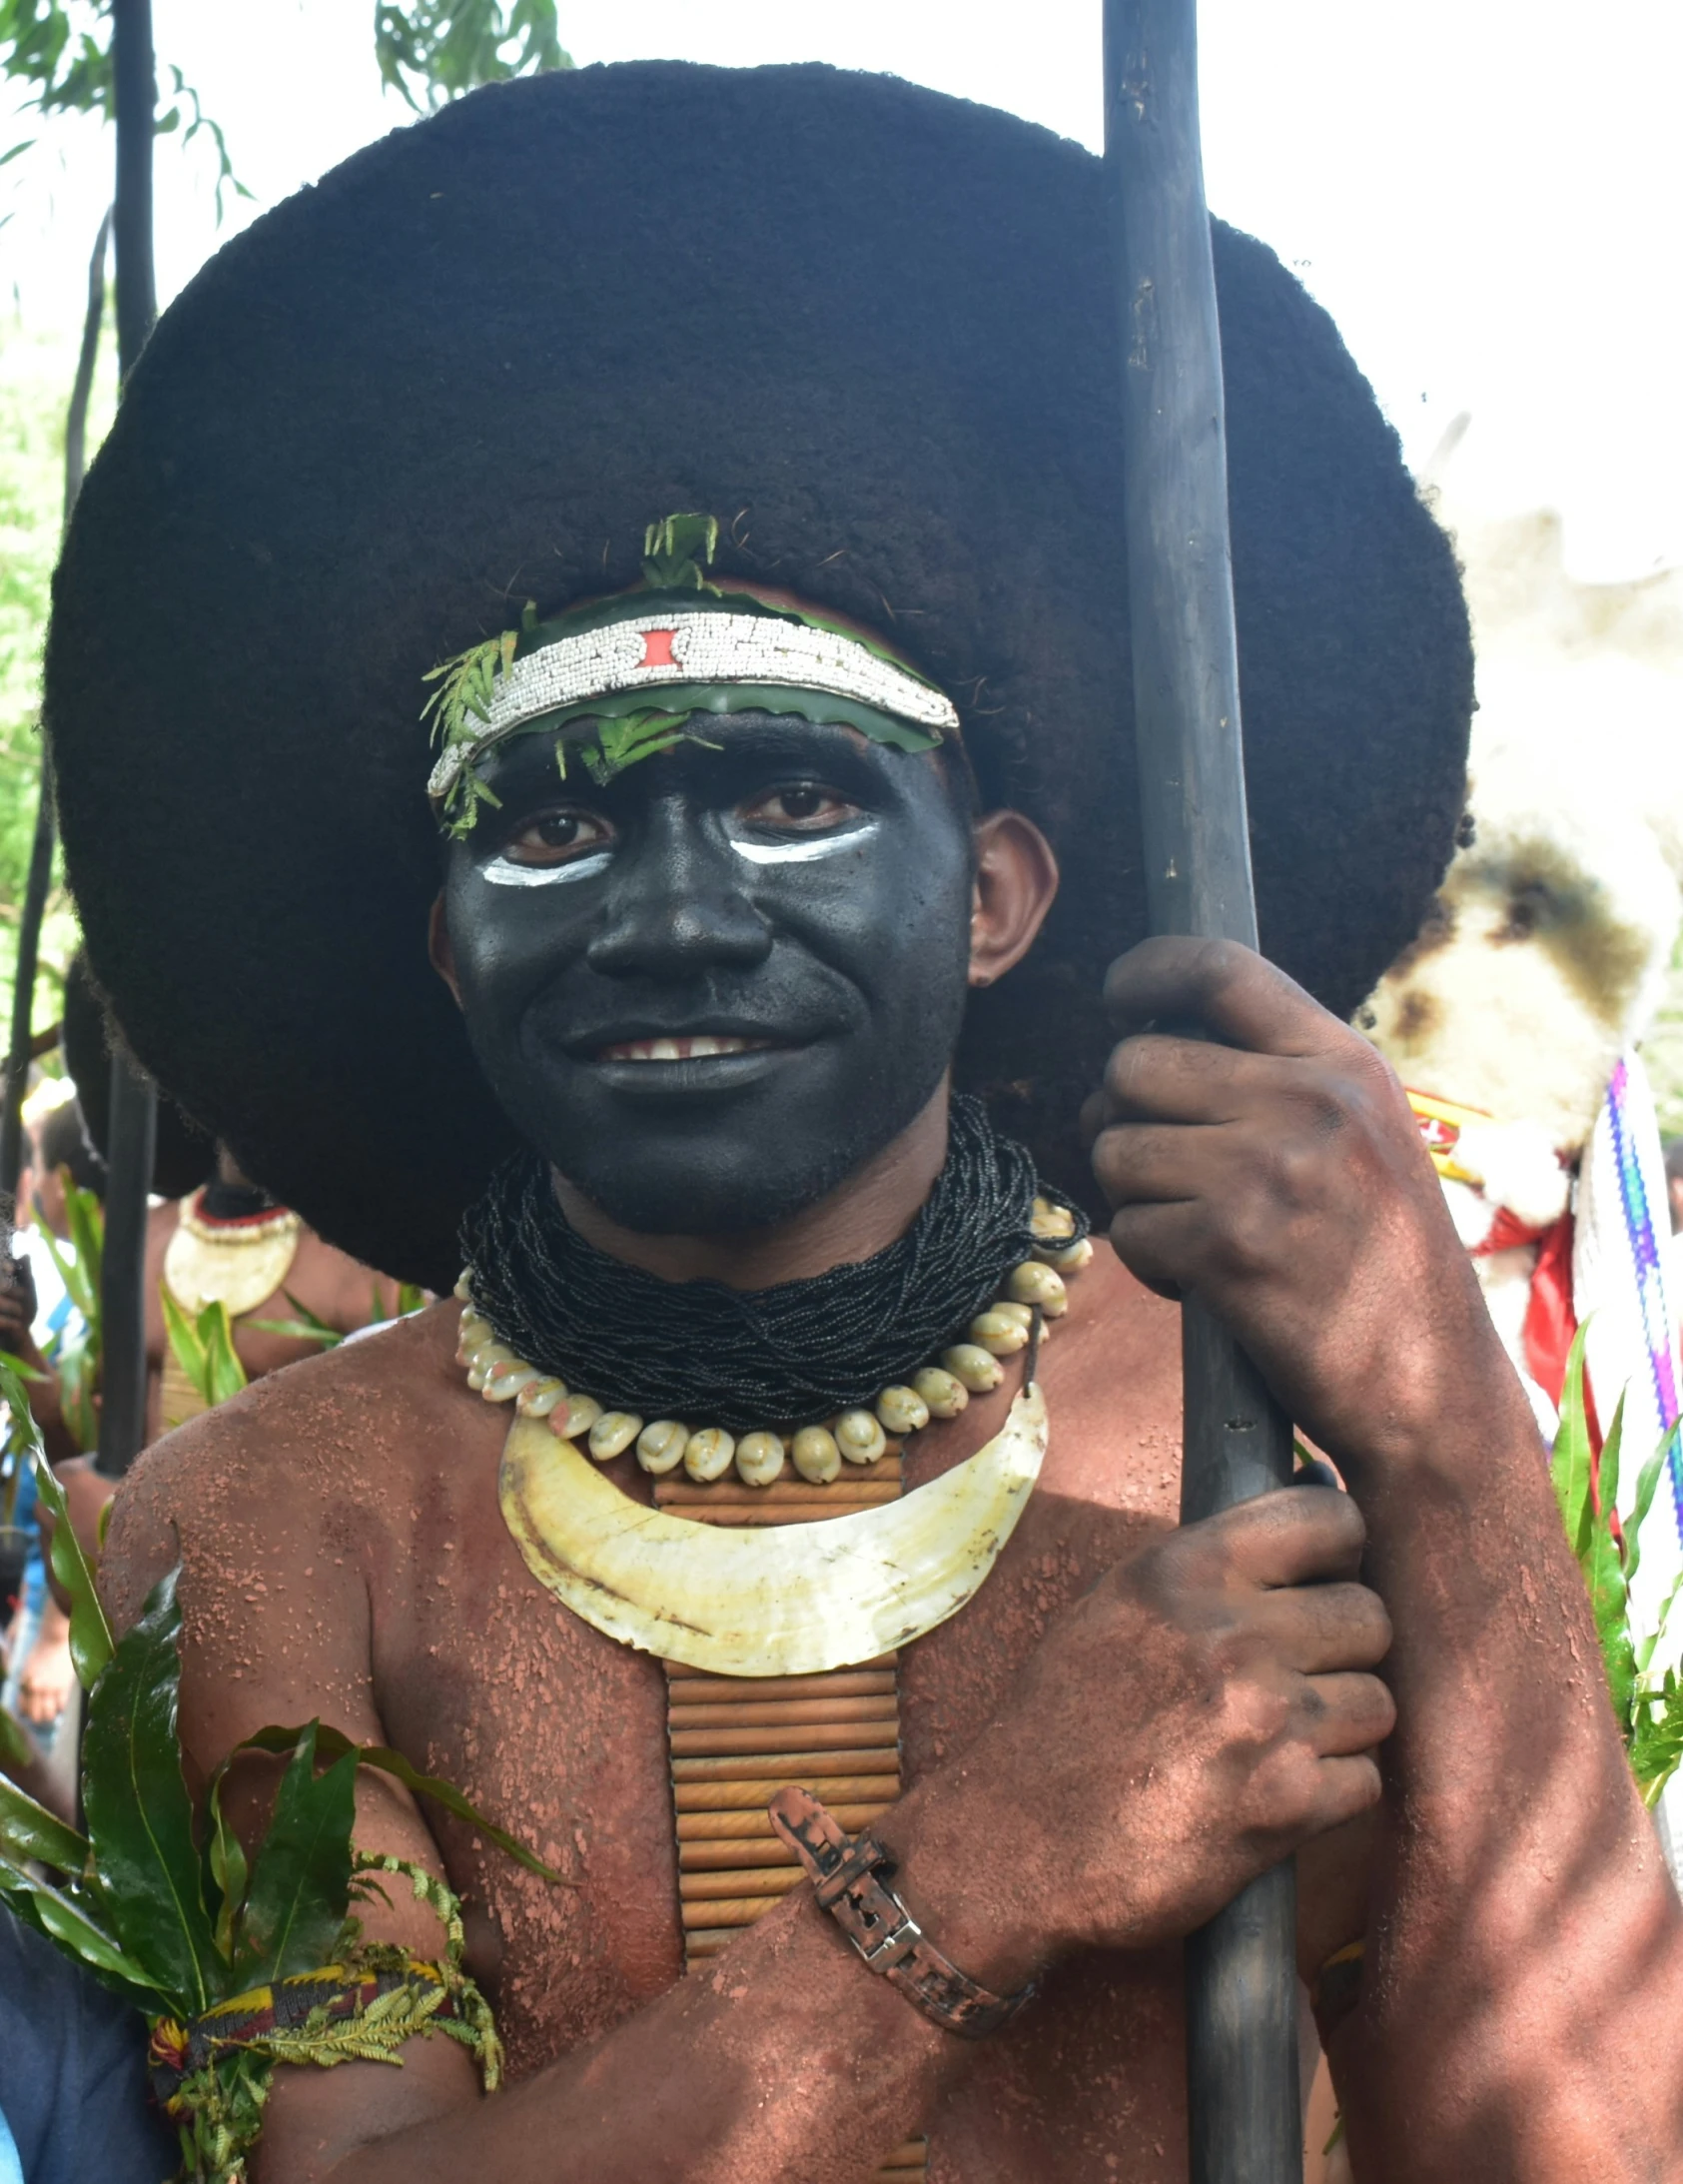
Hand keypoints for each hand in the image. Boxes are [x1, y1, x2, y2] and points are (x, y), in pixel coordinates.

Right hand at [0, 1256, 38, 1362]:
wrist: (18, 1343)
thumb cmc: (23, 1316)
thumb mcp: (29, 1295)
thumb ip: (26, 1276)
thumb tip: (25, 1255)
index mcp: (0, 1285)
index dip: (3, 1265)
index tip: (13, 1269)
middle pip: (1, 1285)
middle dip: (15, 1291)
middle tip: (23, 1300)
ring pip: (0, 1301)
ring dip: (14, 1307)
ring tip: (19, 1316)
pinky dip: (10, 1322)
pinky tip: (17, 1326)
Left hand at [17, 1614, 72, 1723]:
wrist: (55, 1637)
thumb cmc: (41, 1648)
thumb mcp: (27, 1665)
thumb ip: (27, 1681)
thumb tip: (28, 1695)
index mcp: (24, 1682)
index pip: (22, 1707)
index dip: (25, 1713)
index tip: (28, 1713)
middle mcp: (35, 1688)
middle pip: (35, 1714)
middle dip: (37, 1718)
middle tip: (40, 1718)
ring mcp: (50, 1688)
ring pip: (49, 1713)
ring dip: (49, 1716)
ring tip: (51, 1715)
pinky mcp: (64, 1685)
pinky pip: (62, 1705)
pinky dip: (60, 1708)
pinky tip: (60, 1707)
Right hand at [909, 1487, 1392, 1983]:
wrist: (1015, 1844)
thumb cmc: (1063, 1722)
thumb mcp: (1119, 1605)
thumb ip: (1209, 1567)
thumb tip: (1309, 1514)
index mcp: (1184, 1571)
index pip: (1331, 1519)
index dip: (1340, 1553)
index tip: (1322, 1580)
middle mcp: (1231, 1634)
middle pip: (1369, 1615)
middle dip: (1343, 1649)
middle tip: (1298, 1678)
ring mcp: (1264, 1719)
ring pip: (1376, 1700)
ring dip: (1341, 1724)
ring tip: (1277, 1740)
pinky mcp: (1287, 1804)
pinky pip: (1365, 1778)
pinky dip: (1331, 1791)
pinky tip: (1274, 1791)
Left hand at [1088, 937, 1512, 1467]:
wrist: (1432, 1386)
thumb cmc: (1385, 1264)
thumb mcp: (1367, 1137)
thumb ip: (1284, 1078)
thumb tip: (1152, 1042)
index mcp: (1343, 1064)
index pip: (1221, 968)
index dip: (1148, 970)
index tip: (1119, 995)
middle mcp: (1309, 1103)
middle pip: (1134, 1063)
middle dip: (1122, 1116)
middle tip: (1158, 1166)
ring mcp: (1268, 1172)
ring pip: (1114, 1147)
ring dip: (1134, 1196)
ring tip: (1196, 1231)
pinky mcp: (1231, 1247)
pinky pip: (1127, 1229)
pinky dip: (1149, 1263)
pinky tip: (1202, 1281)